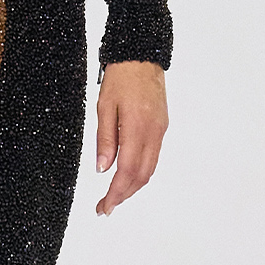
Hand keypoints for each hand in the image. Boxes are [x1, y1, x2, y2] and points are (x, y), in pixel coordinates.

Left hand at [95, 60, 167, 214]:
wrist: (141, 56)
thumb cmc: (120, 77)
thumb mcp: (104, 105)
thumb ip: (105, 139)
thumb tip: (103, 168)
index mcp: (137, 127)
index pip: (126, 171)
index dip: (115, 193)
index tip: (104, 207)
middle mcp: (153, 132)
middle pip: (141, 175)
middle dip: (124, 195)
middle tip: (105, 207)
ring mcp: (160, 130)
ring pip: (149, 169)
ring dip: (133, 186)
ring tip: (114, 195)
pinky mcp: (162, 127)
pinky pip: (153, 157)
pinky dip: (141, 172)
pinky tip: (128, 175)